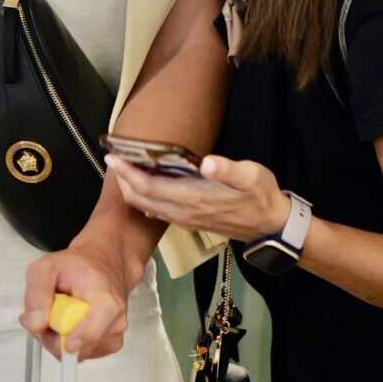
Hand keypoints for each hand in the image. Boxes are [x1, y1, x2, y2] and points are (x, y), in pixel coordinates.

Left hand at [20, 232, 135, 362]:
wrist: (103, 265)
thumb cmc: (79, 267)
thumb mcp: (46, 267)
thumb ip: (36, 294)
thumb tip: (35, 323)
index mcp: (104, 299)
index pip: (90, 333)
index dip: (67, 341)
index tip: (54, 334)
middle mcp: (114, 320)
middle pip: (75, 348)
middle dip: (52, 335)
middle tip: (50, 310)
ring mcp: (113, 335)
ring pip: (74, 354)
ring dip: (59, 338)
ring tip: (63, 313)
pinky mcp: (109, 345)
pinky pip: (79, 353)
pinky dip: (69, 341)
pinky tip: (71, 322)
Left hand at [106, 153, 288, 243]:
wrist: (270, 225)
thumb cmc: (261, 195)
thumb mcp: (252, 176)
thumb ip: (229, 170)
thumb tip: (208, 163)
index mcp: (194, 197)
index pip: (150, 187)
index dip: (128, 173)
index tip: (113, 156)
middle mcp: (184, 211)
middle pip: (142, 199)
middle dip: (123, 180)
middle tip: (112, 159)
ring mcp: (186, 219)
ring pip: (147, 207)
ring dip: (131, 190)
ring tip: (123, 171)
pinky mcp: (190, 222)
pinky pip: (157, 212)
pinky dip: (144, 199)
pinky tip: (143, 188)